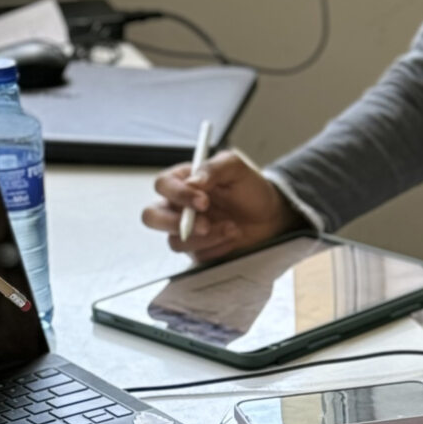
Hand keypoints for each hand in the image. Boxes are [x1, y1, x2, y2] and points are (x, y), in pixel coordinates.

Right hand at [142, 150, 303, 262]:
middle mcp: (178, 206)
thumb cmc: (250, 189)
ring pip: (175, 241)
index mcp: (183, 181)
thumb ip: (213, 168)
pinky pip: (196, 255)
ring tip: (234, 228)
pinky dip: (217, 248)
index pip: (162, 185)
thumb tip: (193, 181)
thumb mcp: (236, 168)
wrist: (270, 215)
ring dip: (207, 238)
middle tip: (205, 225)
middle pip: (152, 217)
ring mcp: (185, 230)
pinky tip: (233, 238)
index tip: (203, 201)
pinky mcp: (197, 249)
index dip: (179, 194)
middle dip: (175, 223)